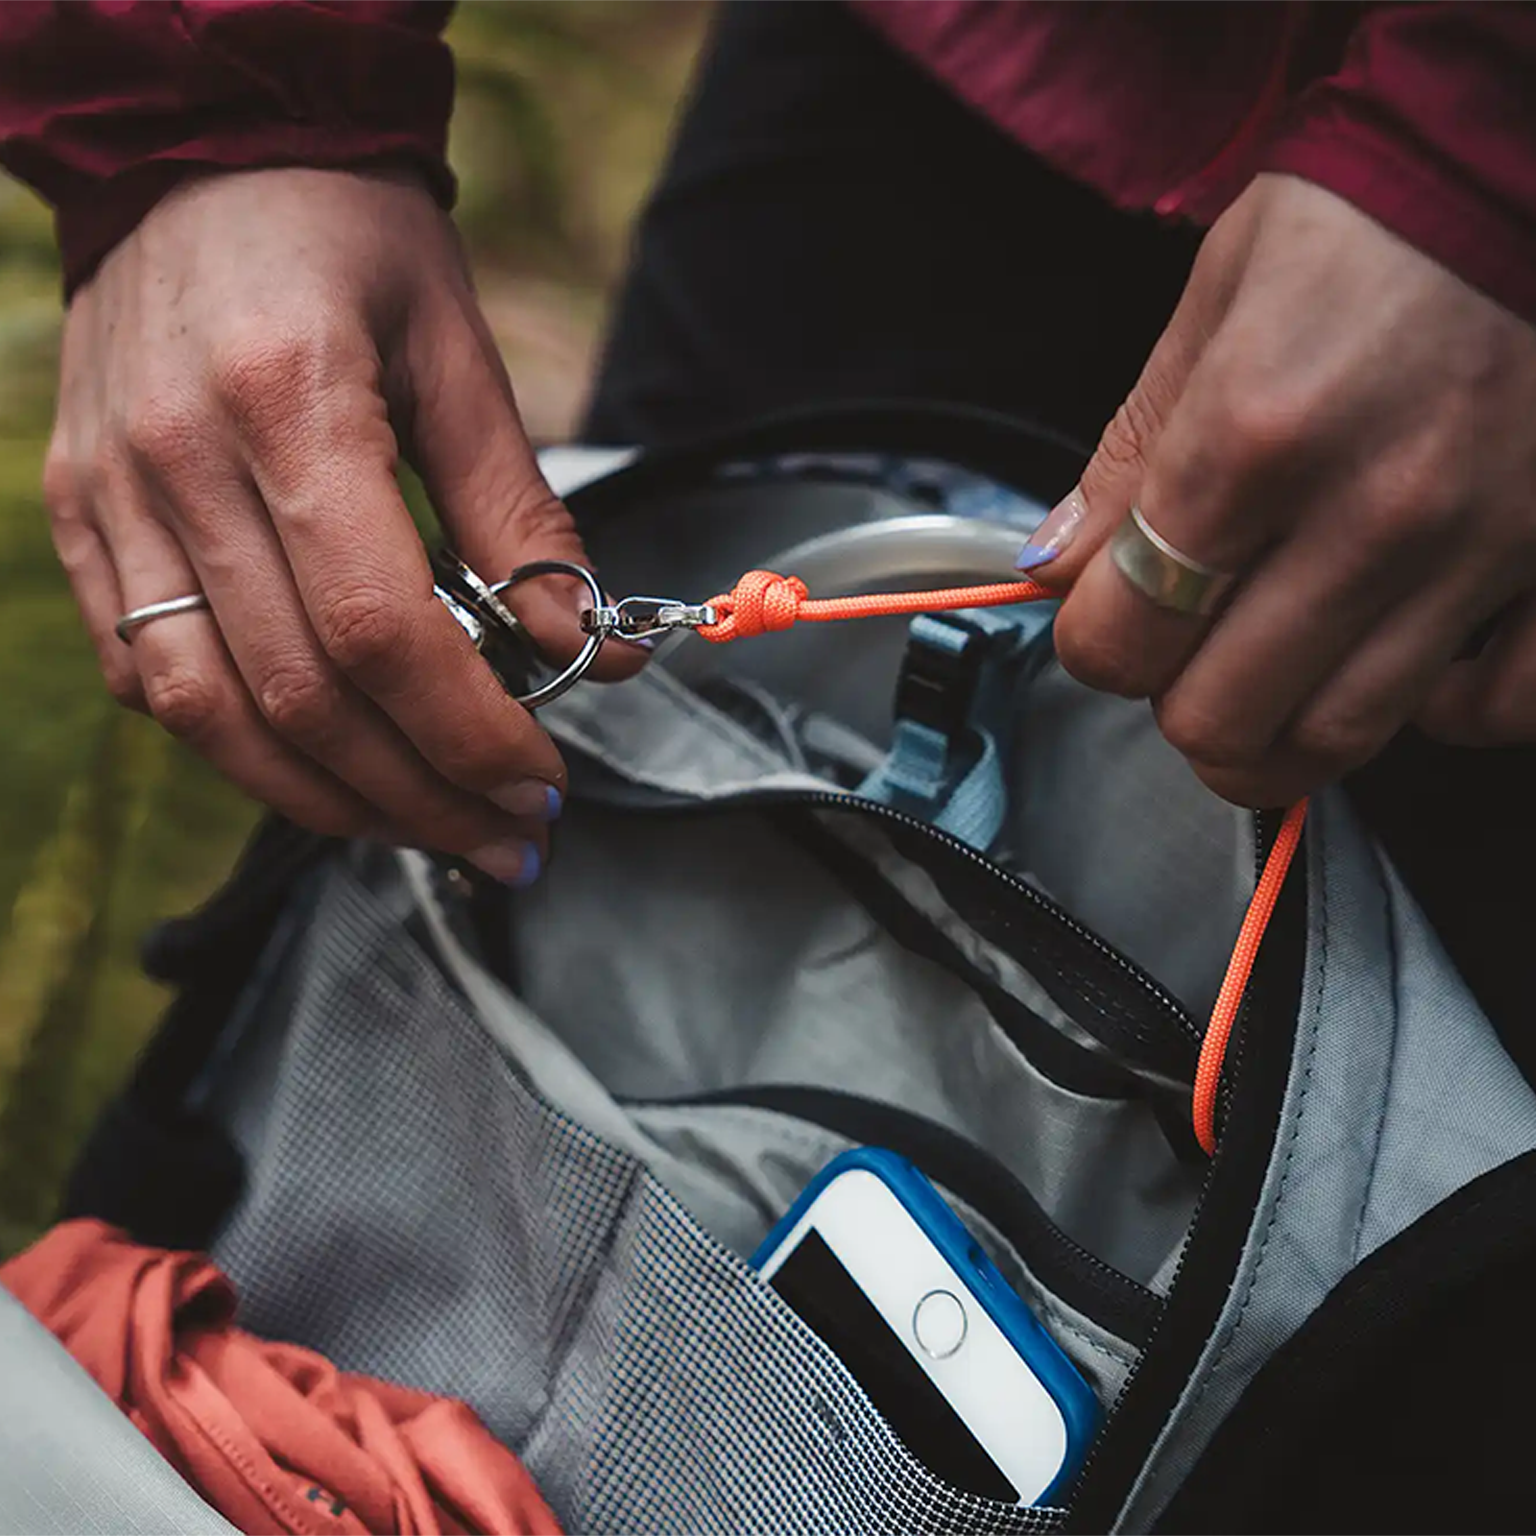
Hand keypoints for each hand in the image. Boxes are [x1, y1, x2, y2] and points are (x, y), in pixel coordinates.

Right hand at [44, 168, 643, 881]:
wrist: (194, 152)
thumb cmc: (347, 237)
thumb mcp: (459, 352)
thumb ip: (522, 514)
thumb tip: (583, 654)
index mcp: (289, 401)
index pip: (380, 629)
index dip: (467, 732)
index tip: (540, 782)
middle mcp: (177, 459)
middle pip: (299, 696)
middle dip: (420, 796)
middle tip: (509, 839)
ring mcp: (108, 494)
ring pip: (206, 710)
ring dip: (329, 801)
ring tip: (427, 831)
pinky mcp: (76, 516)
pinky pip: (144, 673)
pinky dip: (237, 744)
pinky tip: (320, 764)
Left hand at [1018, 173, 1535, 806]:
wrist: (1528, 162)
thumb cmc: (1371, 219)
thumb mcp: (1214, 303)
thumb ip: (1129, 454)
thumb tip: (1057, 566)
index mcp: (1253, 435)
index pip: (1123, 635)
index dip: (1092, 644)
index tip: (1104, 620)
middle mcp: (1370, 511)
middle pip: (1218, 718)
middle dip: (1173, 698)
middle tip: (1182, 651)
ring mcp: (1483, 546)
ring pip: (1337, 737)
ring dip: (1276, 728)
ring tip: (1267, 673)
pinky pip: (1492, 711)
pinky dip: (1430, 710)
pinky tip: (1401, 659)